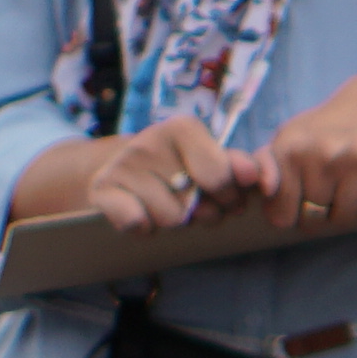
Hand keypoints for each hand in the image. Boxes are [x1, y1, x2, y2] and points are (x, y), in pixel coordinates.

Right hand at [82, 110, 265, 234]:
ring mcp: (123, 164)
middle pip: (196, 204)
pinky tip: (142, 214)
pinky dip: (143, 228)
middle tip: (194, 202)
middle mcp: (150, 141)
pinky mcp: (102, 189)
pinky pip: (135, 222)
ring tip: (167, 205)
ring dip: (174, 222)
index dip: (229, 196)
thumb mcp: (215, 164)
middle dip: (204, 212)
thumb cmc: (182, 171)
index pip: (221, 176)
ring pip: (170, 219)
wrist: (123, 174)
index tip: (225, 195)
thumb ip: (242, 168)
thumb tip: (254, 175)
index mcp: (183, 128)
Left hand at [260, 68, 356, 234]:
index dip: (288, 215)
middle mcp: (327, 153)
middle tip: (326, 191)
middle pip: (315, 218)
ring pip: (345, 218)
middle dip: (318, 212)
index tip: (295, 203)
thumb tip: (265, 187)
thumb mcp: (290, 138)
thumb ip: (266, 165)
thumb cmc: (328, 130)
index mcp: (294, 147)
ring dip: (345, 210)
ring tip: (348, 186)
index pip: (282, 215)